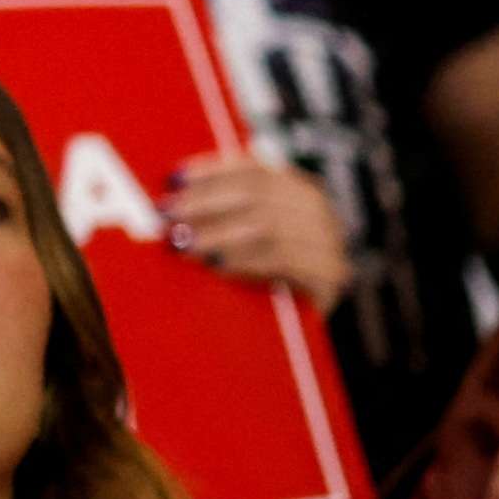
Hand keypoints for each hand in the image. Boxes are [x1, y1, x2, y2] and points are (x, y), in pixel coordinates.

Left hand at [164, 151, 347, 310]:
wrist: (308, 329)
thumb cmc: (266, 278)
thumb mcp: (246, 238)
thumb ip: (222, 215)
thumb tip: (172, 201)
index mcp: (297, 189)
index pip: (253, 169)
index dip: (211, 171)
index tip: (175, 178)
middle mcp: (318, 209)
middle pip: (256, 194)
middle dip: (205, 202)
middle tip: (168, 215)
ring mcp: (329, 240)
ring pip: (267, 226)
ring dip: (218, 234)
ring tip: (184, 244)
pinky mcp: (330, 274)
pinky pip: (282, 260)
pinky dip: (244, 261)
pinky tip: (217, 266)